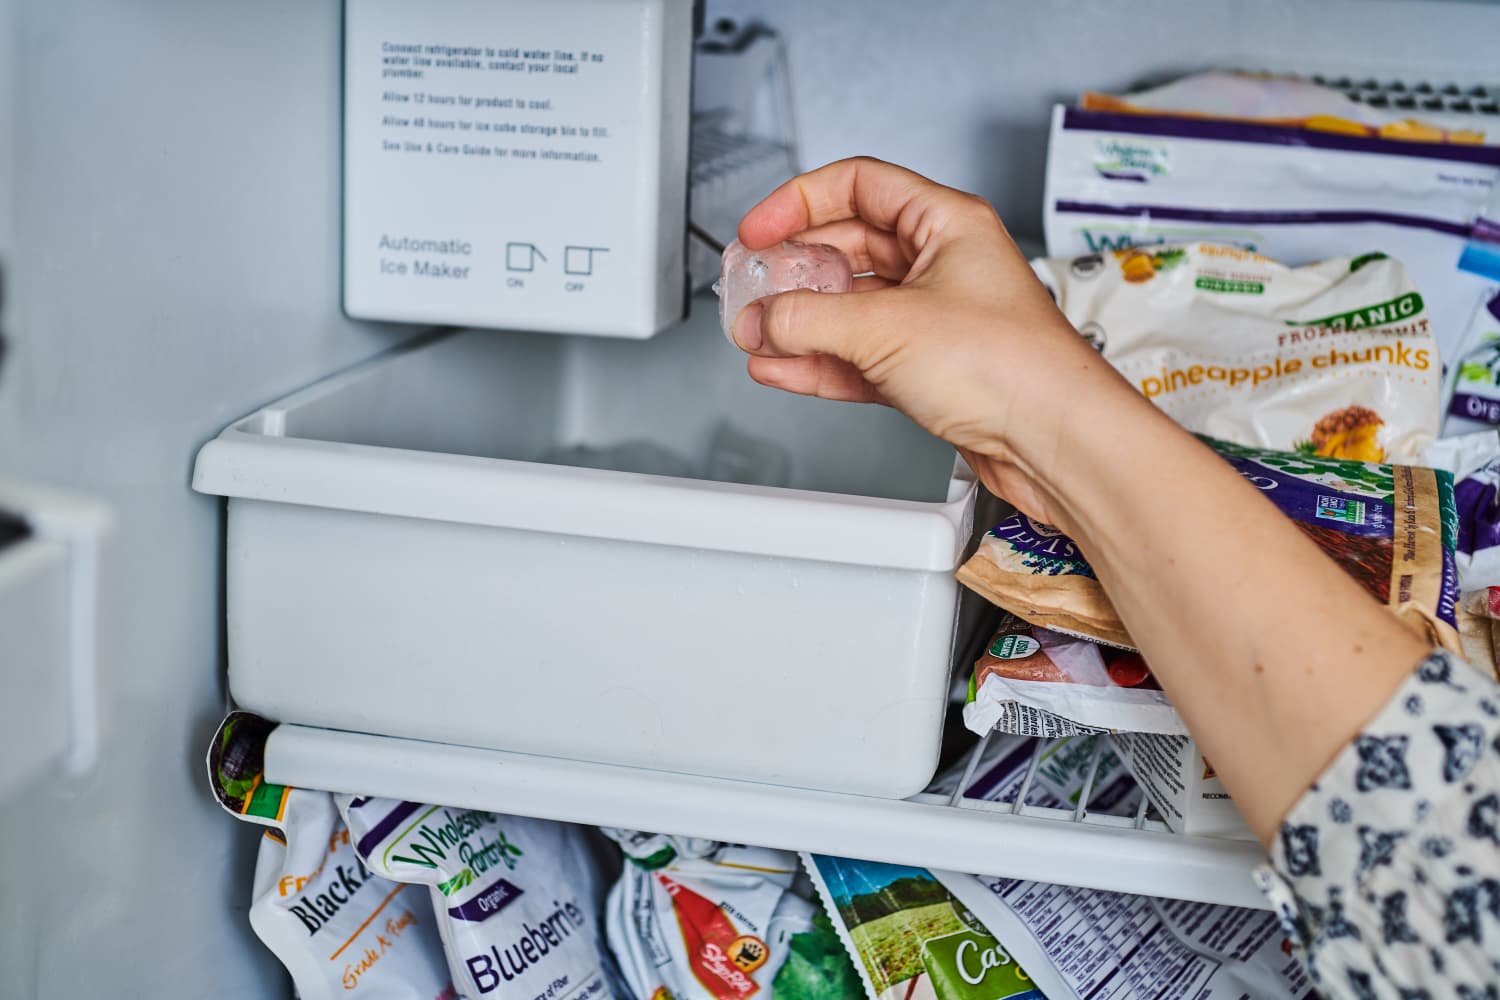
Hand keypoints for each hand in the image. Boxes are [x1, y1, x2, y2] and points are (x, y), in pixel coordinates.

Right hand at [731, 157, 1149, 528]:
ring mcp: (936, 319)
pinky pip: (859, 357)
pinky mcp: (931, 371)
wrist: (1055, 440)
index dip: (799, 201)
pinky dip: (819, 363)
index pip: (858, 185)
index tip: (759, 227)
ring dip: (799, 323)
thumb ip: (810, 319)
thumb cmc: (1013, 366)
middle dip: (793, 270)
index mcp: (947, 222)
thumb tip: (762, 317)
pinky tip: (782, 367)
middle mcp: (944, 264)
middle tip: (750, 285)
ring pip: (850, 308)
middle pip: (848, 248)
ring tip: (755, 334)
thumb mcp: (887, 328)